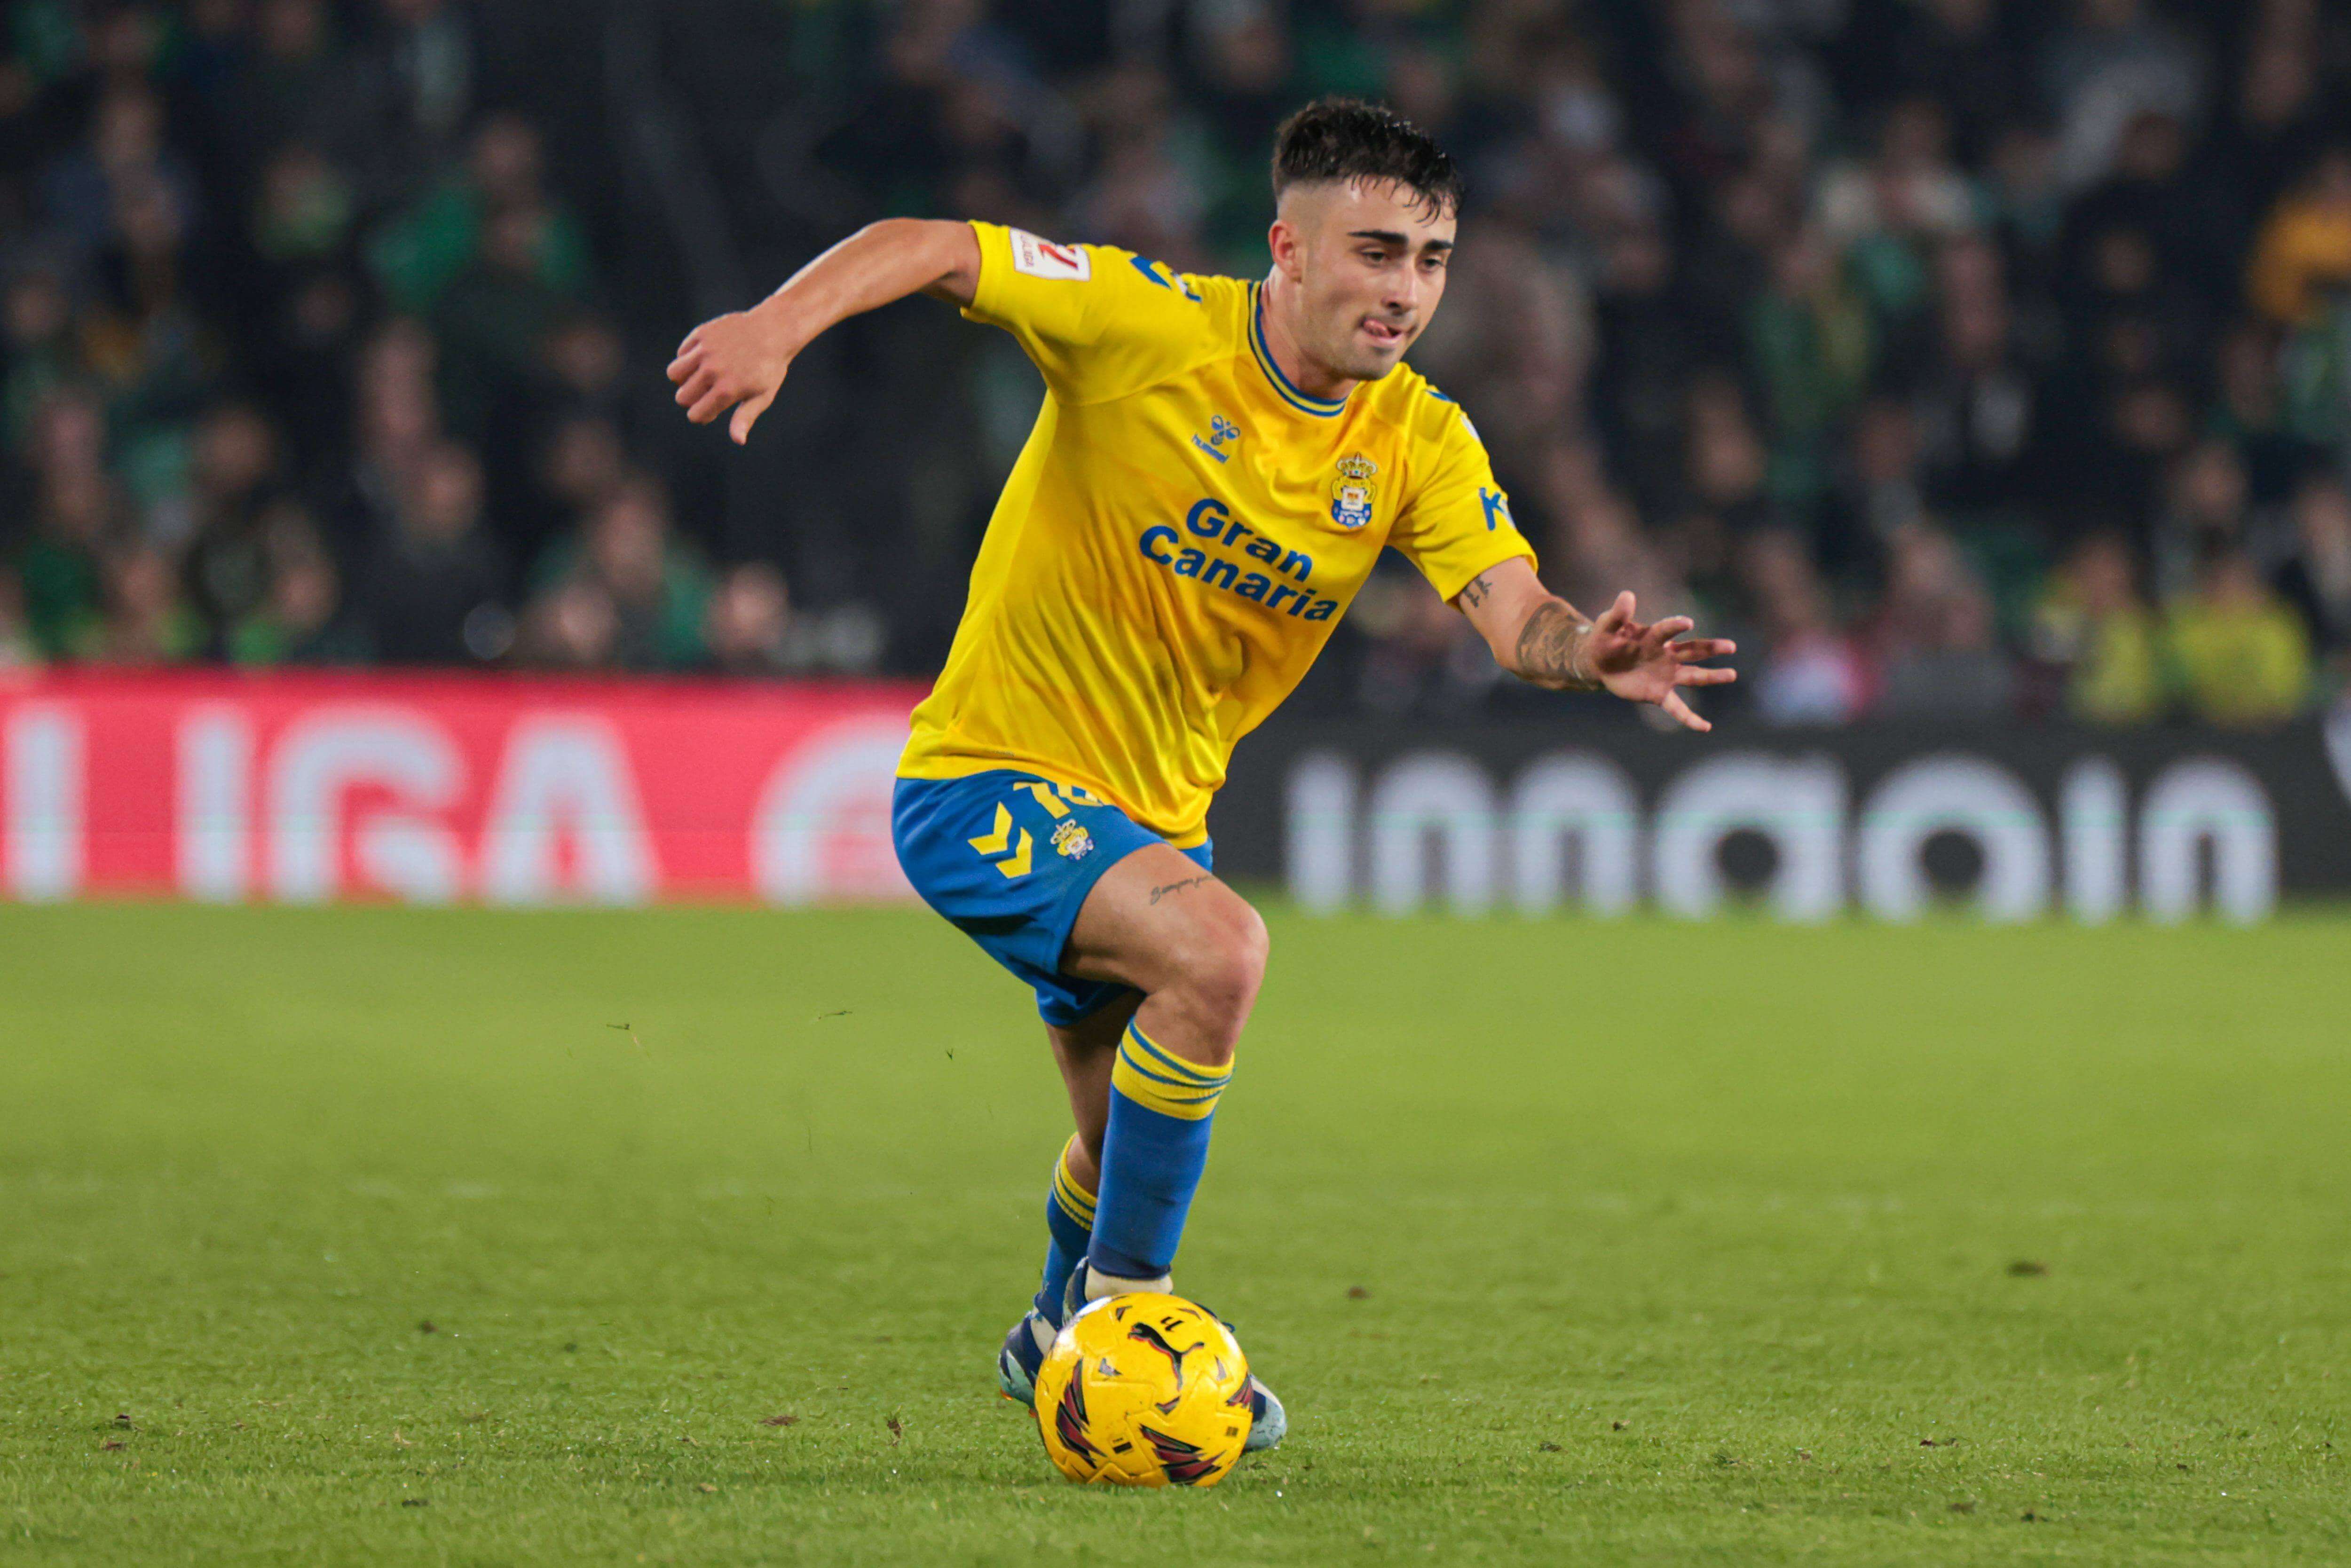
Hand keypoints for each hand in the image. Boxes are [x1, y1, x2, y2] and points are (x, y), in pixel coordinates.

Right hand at [667, 305, 795, 444]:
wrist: (774, 331)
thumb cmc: (769, 369)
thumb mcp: (762, 396)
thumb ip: (745, 418)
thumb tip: (738, 440)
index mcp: (727, 390)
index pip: (695, 414)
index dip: (702, 415)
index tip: (712, 409)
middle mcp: (712, 371)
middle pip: (682, 396)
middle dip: (692, 399)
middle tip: (707, 392)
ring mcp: (705, 351)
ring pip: (674, 373)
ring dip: (682, 379)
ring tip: (698, 377)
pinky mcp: (702, 334)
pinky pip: (682, 353)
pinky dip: (688, 359)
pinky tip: (704, 359)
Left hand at [1582, 590, 1737, 732]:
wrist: (1598, 663)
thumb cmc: (1605, 640)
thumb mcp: (1607, 626)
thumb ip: (1618, 614)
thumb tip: (1627, 595)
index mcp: (1654, 637)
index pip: (1667, 630)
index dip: (1676, 626)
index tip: (1688, 623)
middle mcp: (1666, 655)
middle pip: (1693, 650)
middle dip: (1711, 648)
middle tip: (1731, 646)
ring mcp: (1666, 675)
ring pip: (1694, 676)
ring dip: (1712, 676)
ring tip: (1732, 674)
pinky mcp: (1659, 694)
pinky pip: (1678, 708)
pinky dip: (1690, 718)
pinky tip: (1705, 727)